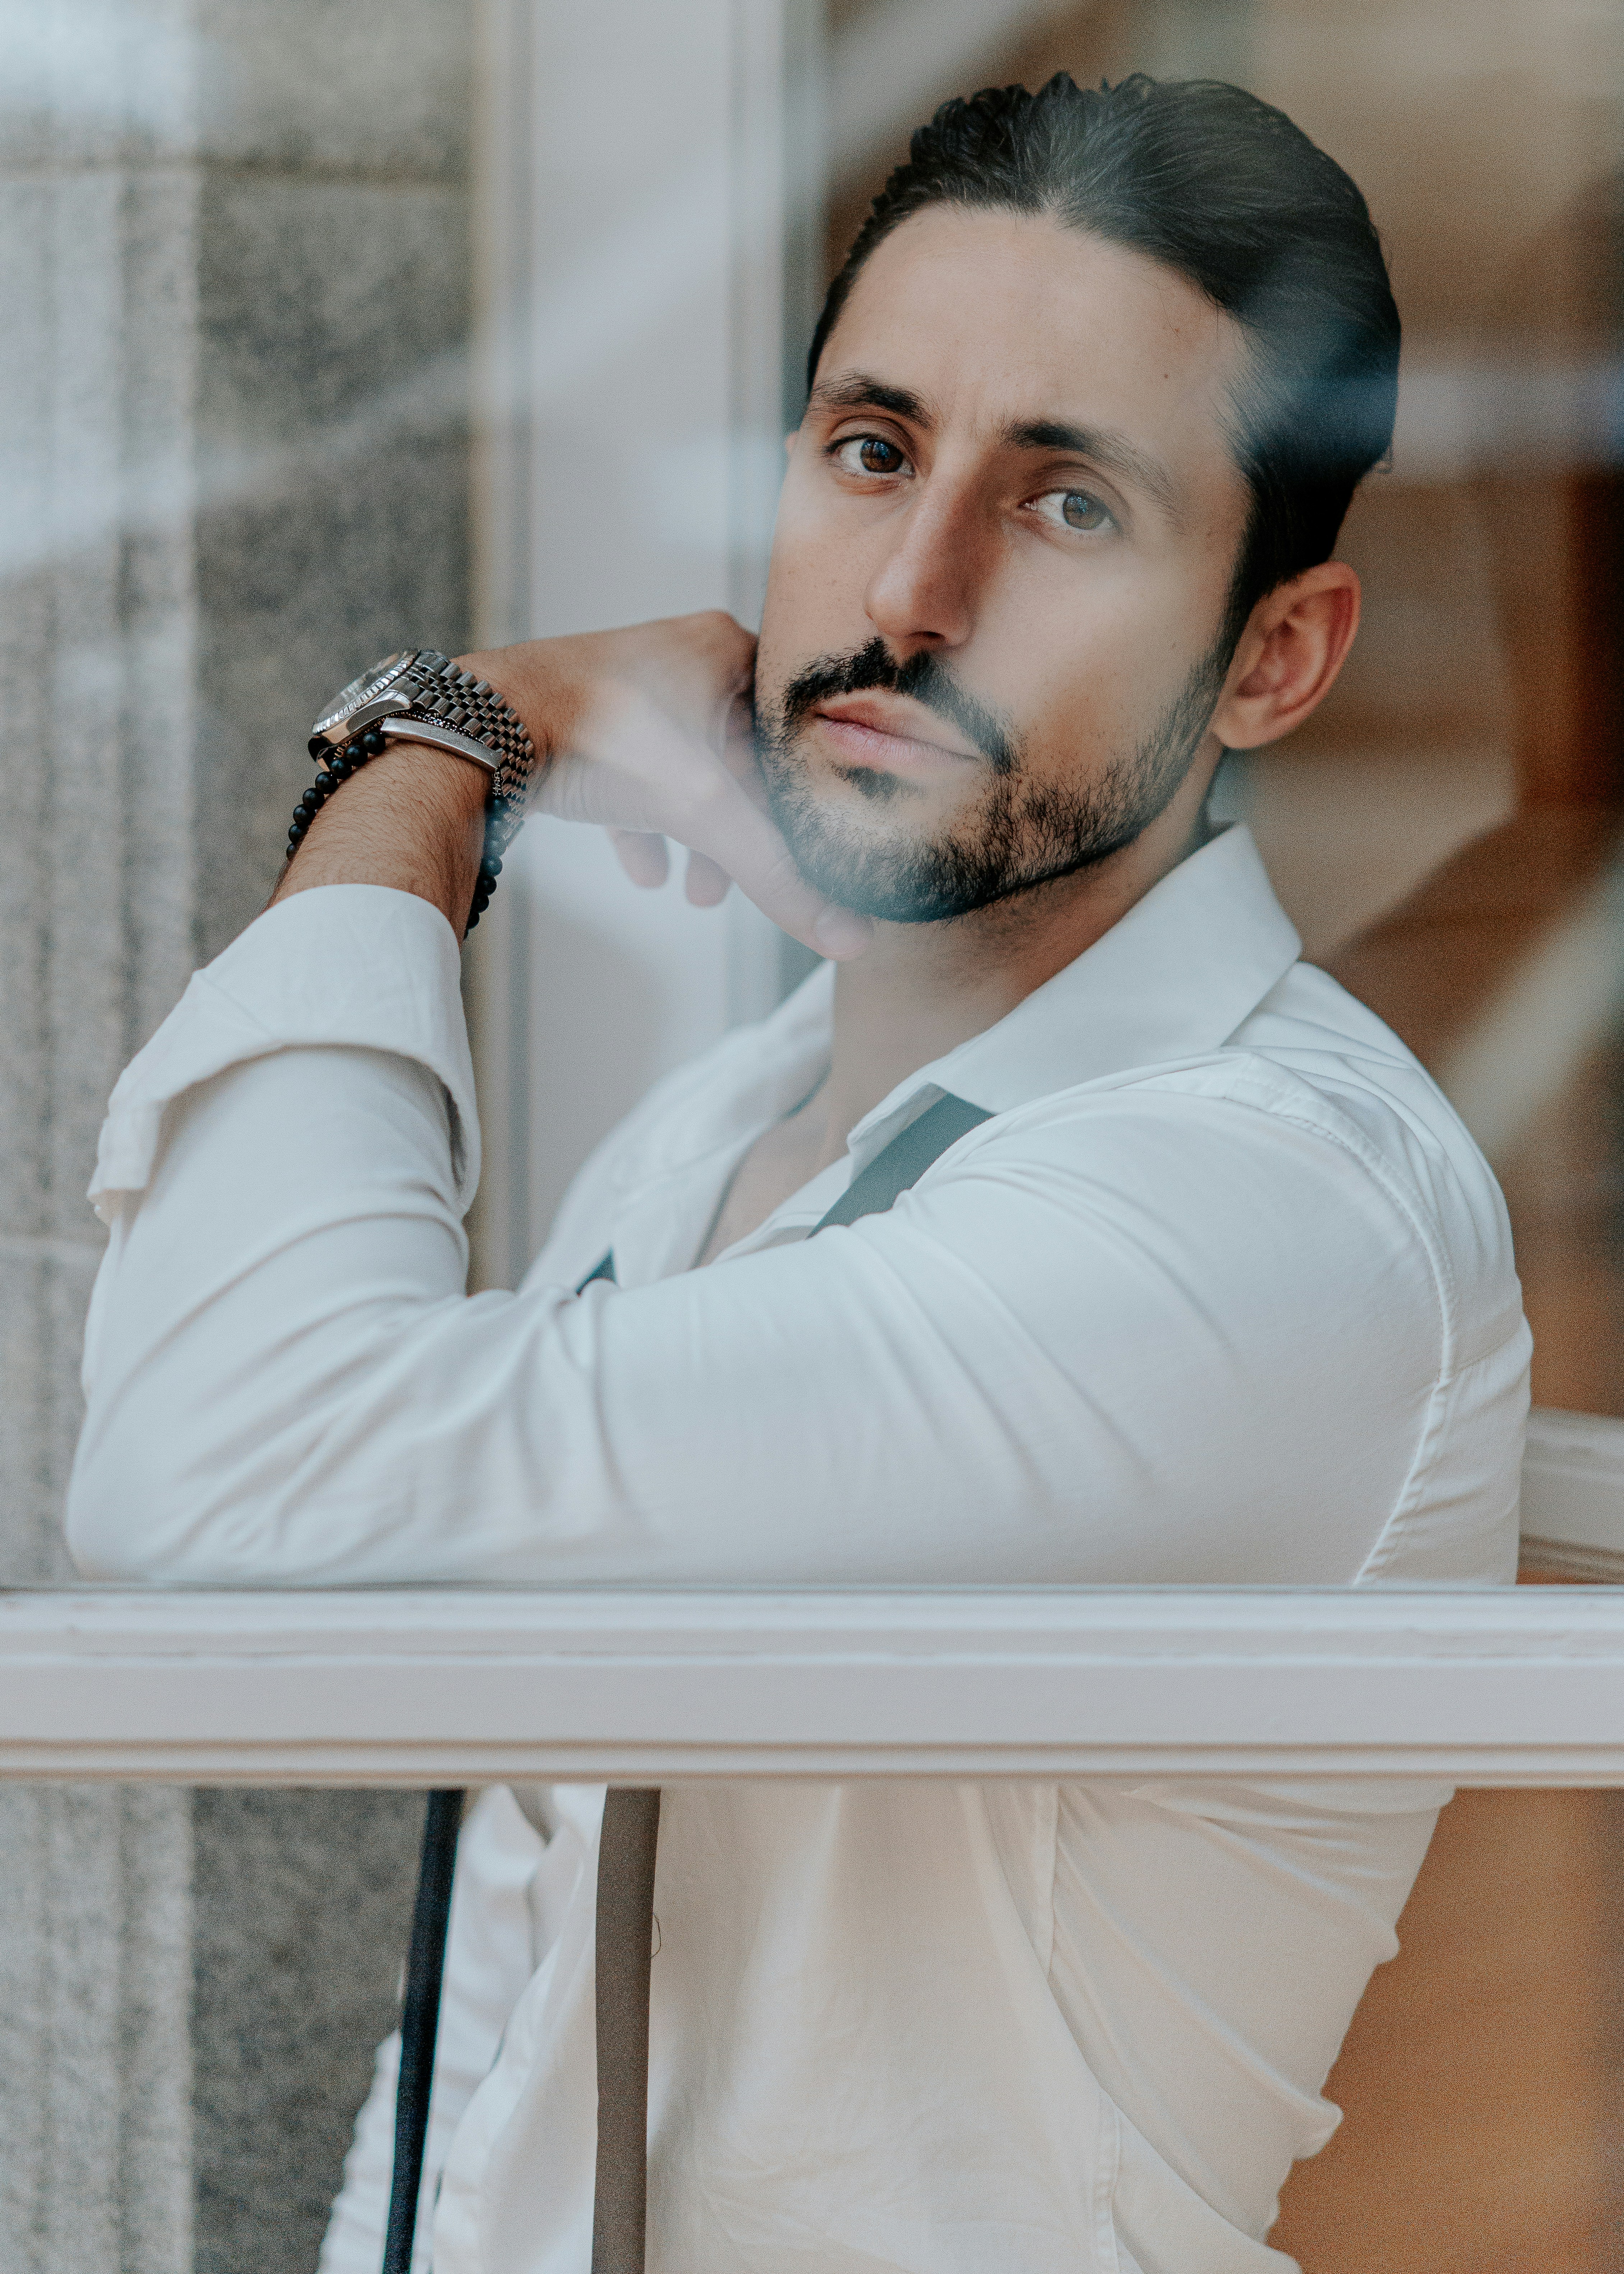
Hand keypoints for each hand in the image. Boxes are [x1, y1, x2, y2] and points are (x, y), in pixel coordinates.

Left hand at [461, 613, 870, 958]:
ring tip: (700, 893)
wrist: (483, 727)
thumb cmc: (600, 737)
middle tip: (751, 880)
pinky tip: (646, 869)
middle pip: (744, 754)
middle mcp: (683, 655)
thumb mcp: (704, 812)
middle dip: (747, 827)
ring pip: (688, 769)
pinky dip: (646, 822)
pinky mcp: (587, 716)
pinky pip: (635, 773)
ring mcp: (632, 685)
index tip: (818, 841)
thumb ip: (777, 875)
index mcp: (728, 648)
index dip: (809, 789)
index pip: (796, 725)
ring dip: (699, 835)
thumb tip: (850, 937)